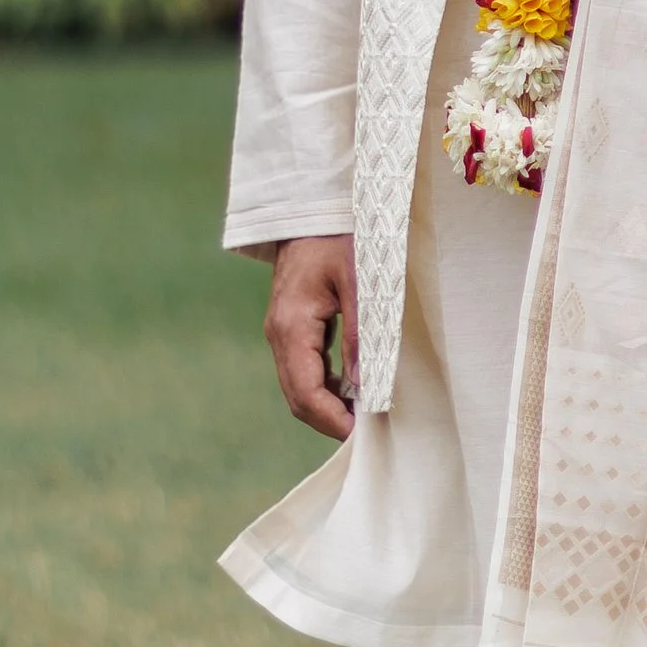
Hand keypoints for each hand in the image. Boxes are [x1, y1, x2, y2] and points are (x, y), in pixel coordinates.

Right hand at [265, 232, 358, 437]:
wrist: (312, 211)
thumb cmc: (338, 238)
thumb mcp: (358, 283)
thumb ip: (360, 334)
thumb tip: (364, 385)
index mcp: (291, 326)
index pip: (305, 392)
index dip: (331, 420)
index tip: (361, 435)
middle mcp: (278, 335)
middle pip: (297, 398)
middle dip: (329, 420)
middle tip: (368, 433)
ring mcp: (280, 333)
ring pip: (298, 387)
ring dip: (326, 406)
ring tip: (364, 415)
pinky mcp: (289, 329)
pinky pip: (302, 370)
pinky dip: (323, 387)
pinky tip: (351, 389)